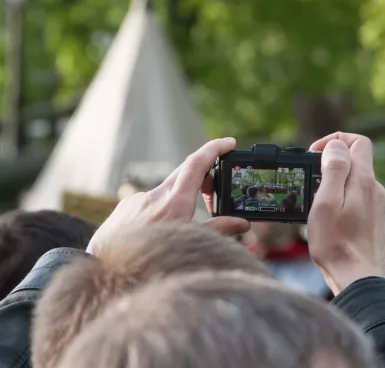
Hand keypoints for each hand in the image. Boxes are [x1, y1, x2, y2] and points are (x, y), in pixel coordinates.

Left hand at [87, 138, 249, 254]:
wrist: (109, 274)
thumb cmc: (152, 263)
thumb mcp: (190, 244)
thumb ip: (217, 229)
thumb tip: (242, 223)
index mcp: (175, 203)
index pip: (197, 163)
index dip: (215, 149)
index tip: (229, 143)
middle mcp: (155, 195)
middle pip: (185, 172)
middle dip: (204, 176)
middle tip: (215, 191)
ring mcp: (138, 199)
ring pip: (168, 188)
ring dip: (182, 196)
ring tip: (187, 219)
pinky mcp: (125, 206)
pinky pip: (150, 199)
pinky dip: (162, 206)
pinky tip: (161, 226)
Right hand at [307, 132, 384, 294]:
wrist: (358, 278)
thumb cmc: (337, 244)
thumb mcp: (327, 202)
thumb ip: (334, 169)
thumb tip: (337, 145)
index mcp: (363, 180)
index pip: (358, 141)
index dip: (334, 141)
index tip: (314, 155)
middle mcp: (374, 189)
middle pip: (355, 159)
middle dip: (330, 161)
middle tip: (310, 178)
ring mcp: (375, 204)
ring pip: (354, 179)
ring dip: (334, 180)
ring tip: (316, 200)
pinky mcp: (372, 219)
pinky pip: (356, 196)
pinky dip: (341, 197)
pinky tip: (328, 216)